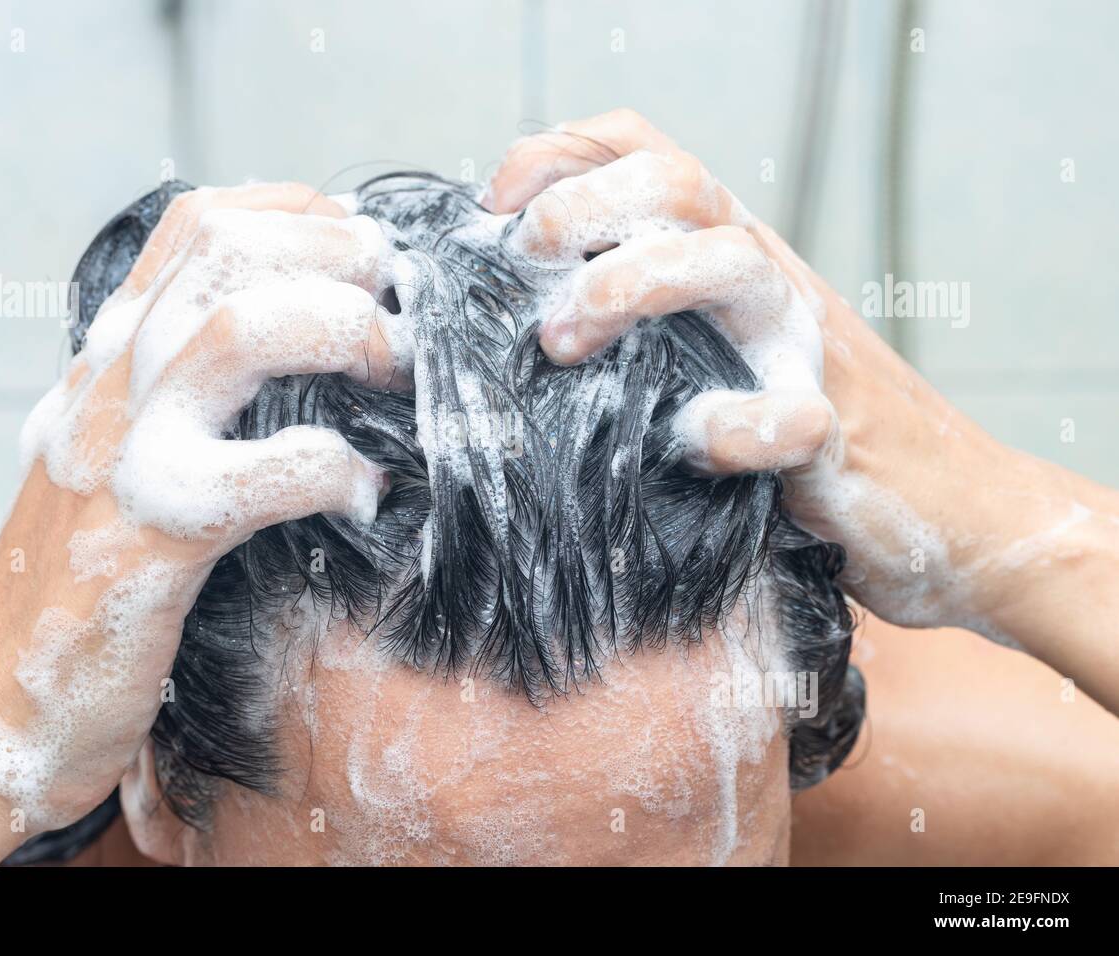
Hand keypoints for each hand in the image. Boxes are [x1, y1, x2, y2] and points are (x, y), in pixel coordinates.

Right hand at [0, 183, 407, 861]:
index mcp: (109, 360)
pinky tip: (363, 489)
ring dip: (344, 332)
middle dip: (339, 258)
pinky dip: (332, 468)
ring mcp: (122, 457)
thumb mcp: (114, 456)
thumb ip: (176, 395)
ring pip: (239, 332)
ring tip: (398, 371)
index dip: (301, 214)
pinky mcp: (151, 541)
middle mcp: (108, 387)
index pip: (200, 226)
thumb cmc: (81, 585)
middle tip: (404, 303)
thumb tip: (284, 347)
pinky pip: (262, 473)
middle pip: (228, 253)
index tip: (364, 248)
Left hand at [486, 110, 1118, 708]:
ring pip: (727, 262)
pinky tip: (695, 442)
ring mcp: (805, 350)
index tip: (493, 210)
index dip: (560, 158)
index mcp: (725, 259)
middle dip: (582, 208)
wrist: (958, 513)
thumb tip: (514, 326)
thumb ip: (644, 333)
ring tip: (560, 344)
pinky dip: (735, 426)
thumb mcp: (712, 362)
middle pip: (677, 183)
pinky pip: (789, 414)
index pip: (645, 153)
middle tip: (521, 264)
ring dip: (628, 285)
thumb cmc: (805, 443)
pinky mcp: (835, 436)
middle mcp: (767, 283)